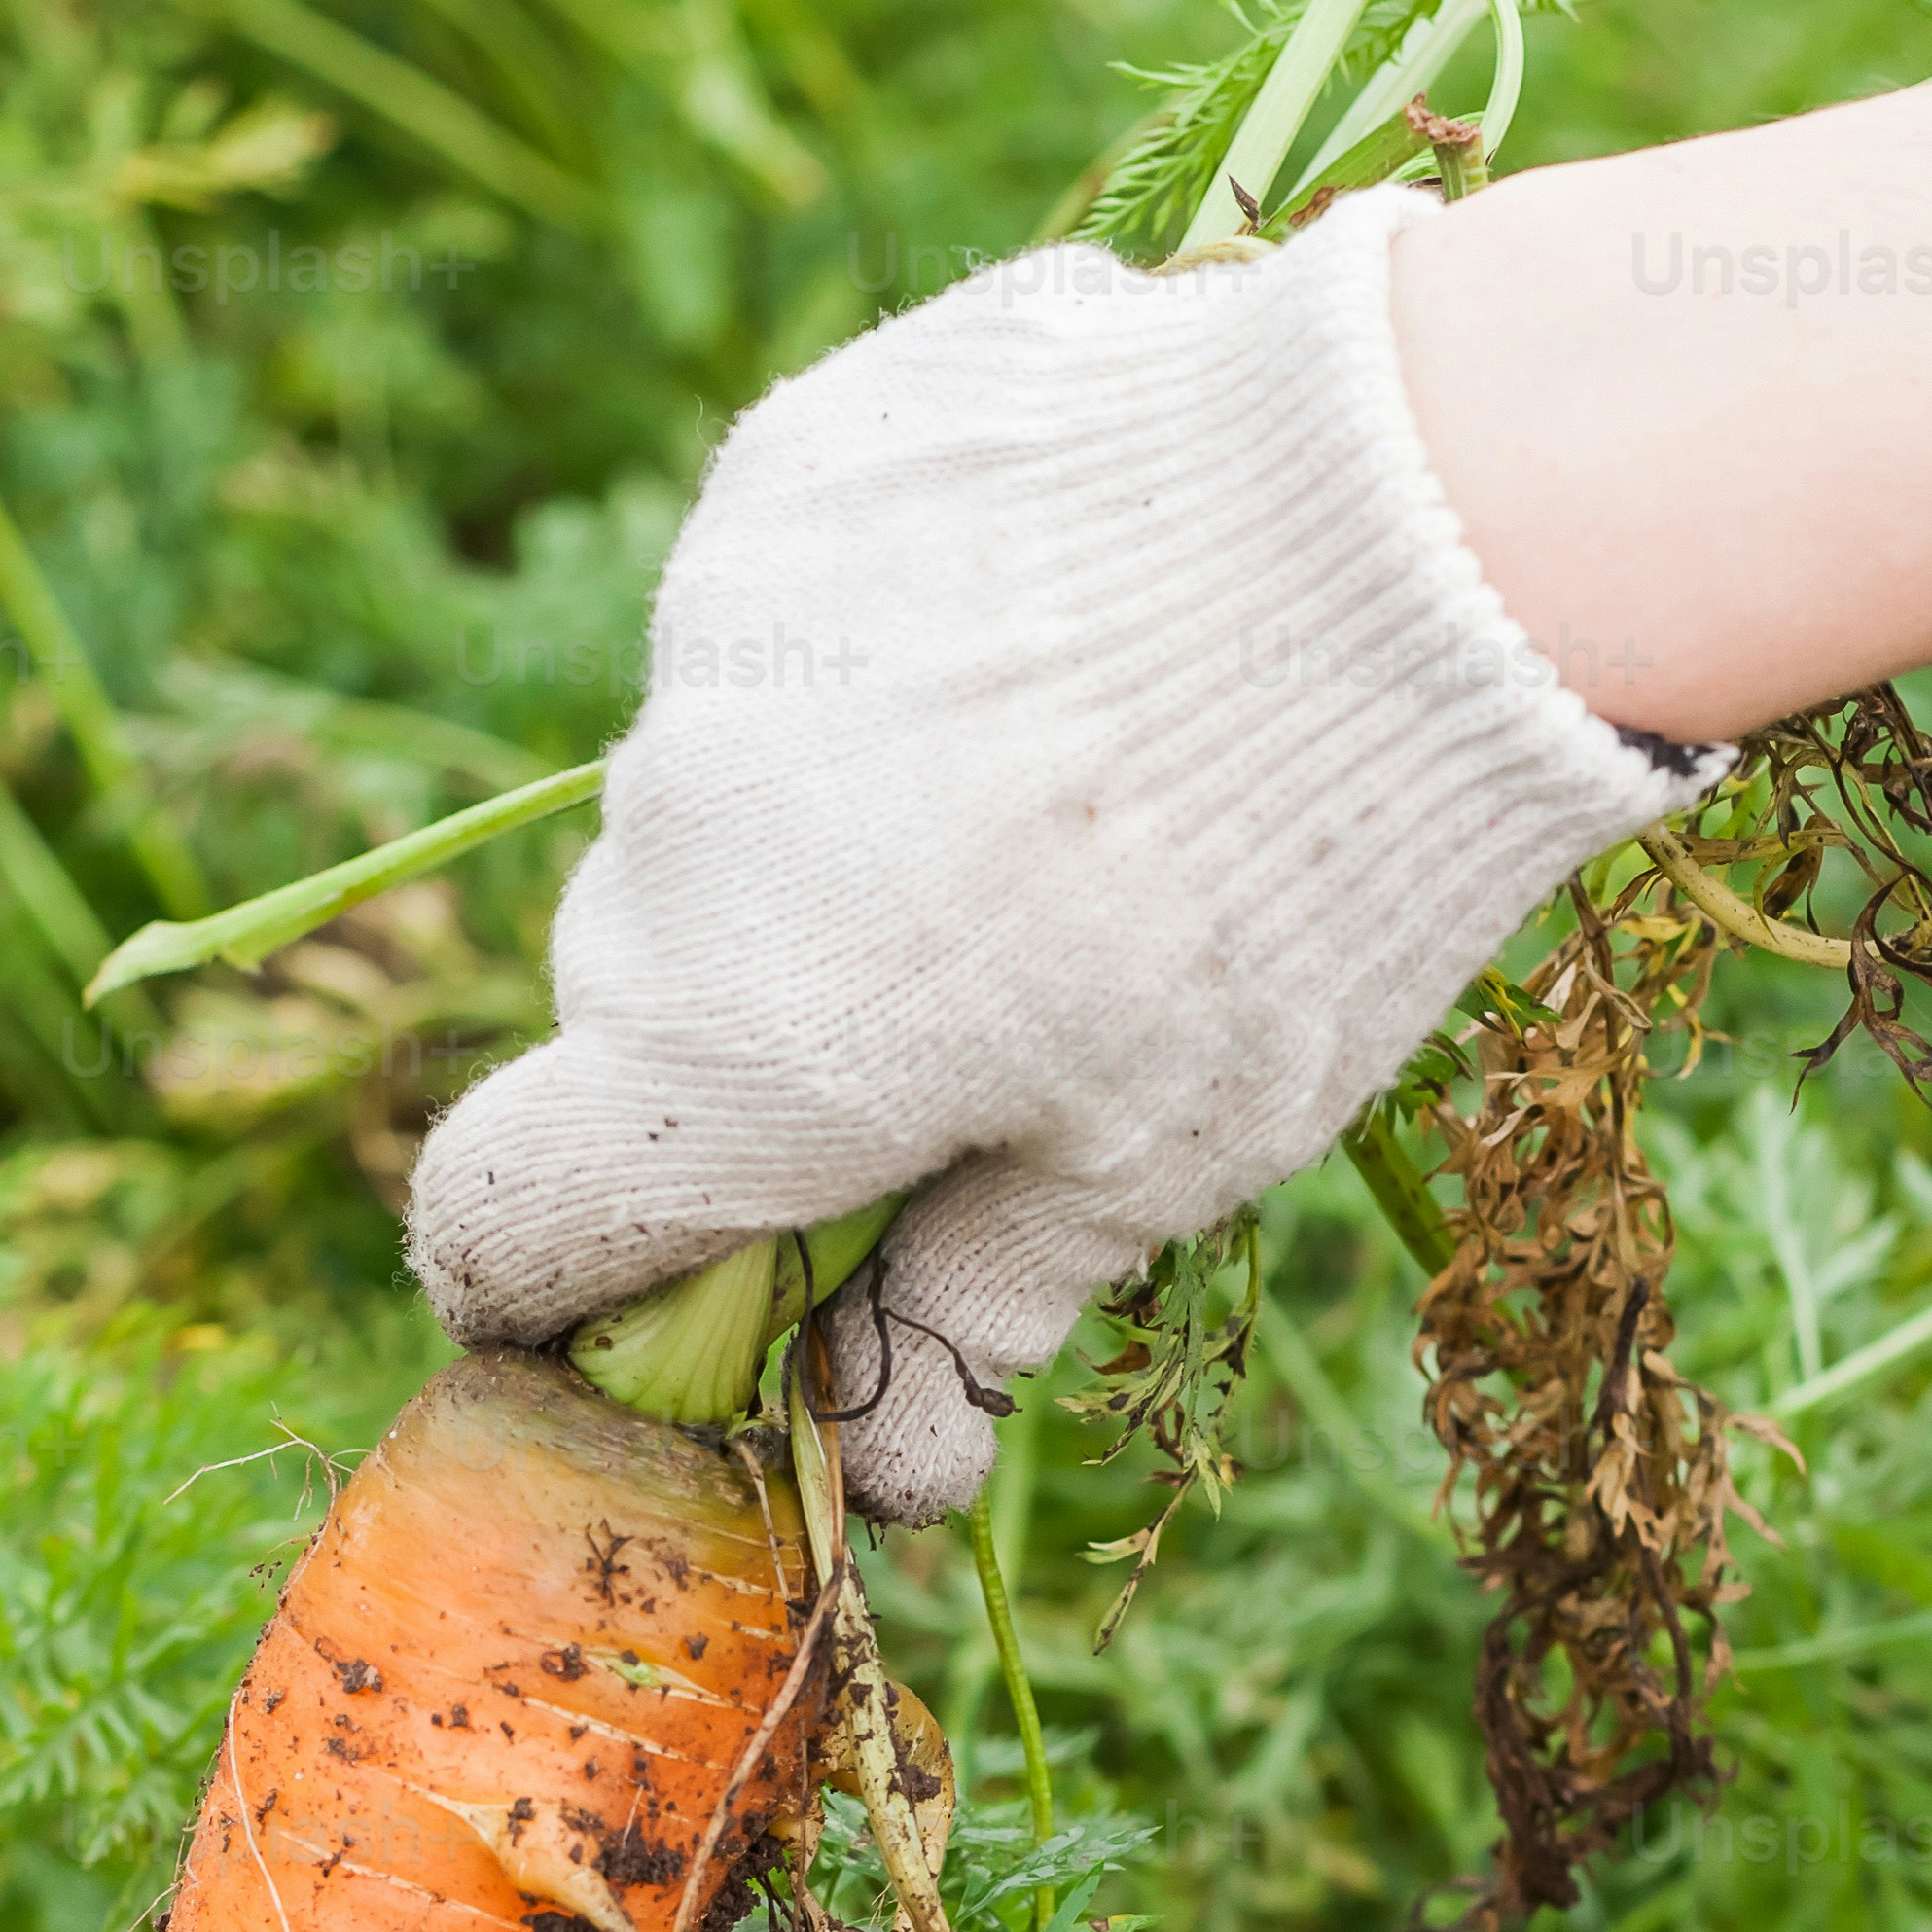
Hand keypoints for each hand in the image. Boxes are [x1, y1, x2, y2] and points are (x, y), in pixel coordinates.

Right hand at [407, 192, 1708, 1517]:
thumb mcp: (1155, 1157)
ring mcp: (715, 630)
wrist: (1430, 512)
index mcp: (719, 1058)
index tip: (659, 1278)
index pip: (501, 1210)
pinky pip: (793, 602)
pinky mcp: (796, 462)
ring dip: (835, 825)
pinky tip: (1071, 627)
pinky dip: (894, 642)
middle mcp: (667, 842)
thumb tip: (890, 1468)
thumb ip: (973, 1306)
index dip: (555, 1277)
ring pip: (722, 787)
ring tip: (1073, 790)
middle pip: (637, 993)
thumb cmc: (1293, 895)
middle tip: (981, 1024)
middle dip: (760, 1037)